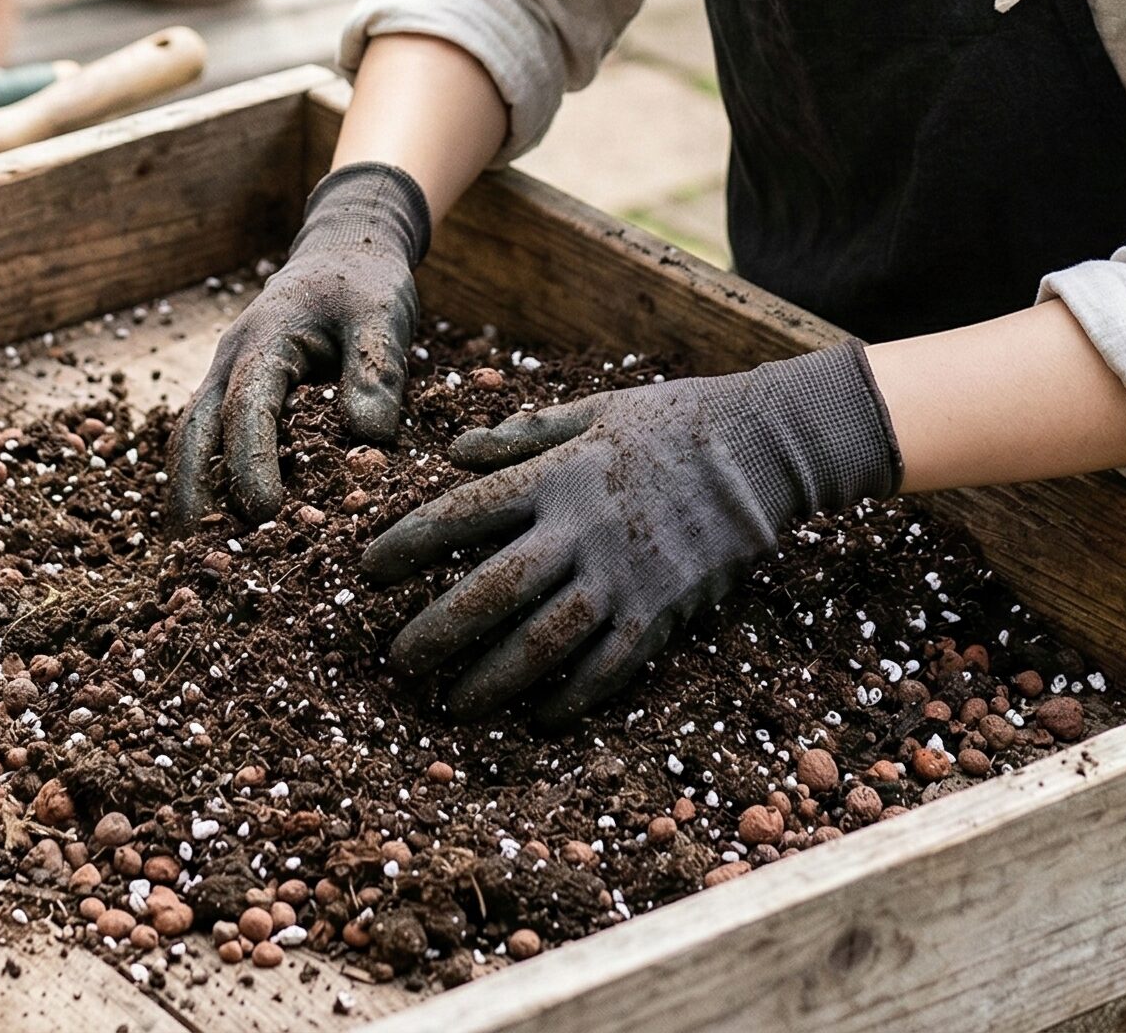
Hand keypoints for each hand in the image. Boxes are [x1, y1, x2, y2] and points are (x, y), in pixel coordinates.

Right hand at [166, 162, 430, 527]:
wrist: (343, 252)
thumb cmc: (364, 284)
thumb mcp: (382, 315)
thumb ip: (376, 369)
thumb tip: (369, 440)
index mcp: (264, 340)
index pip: (246, 407)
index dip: (250, 461)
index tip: (263, 511)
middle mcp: (231, 361)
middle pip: (192, 430)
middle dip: (191, 490)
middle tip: (197, 553)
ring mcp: (226, 376)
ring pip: (189, 437)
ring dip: (187, 490)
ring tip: (191, 554)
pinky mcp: (235, 392)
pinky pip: (207, 438)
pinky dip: (203, 478)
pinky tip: (215, 526)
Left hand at [360, 339, 903, 724]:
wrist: (758, 451)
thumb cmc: (667, 422)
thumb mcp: (589, 410)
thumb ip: (519, 434)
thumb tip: (452, 451)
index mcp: (557, 475)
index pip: (464, 512)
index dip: (409, 542)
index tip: (367, 569)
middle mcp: (583, 530)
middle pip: (494, 589)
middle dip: (438, 629)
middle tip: (397, 659)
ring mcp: (624, 577)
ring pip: (545, 641)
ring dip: (493, 677)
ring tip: (451, 704)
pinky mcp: (661, 612)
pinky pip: (608, 667)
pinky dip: (571, 697)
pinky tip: (537, 716)